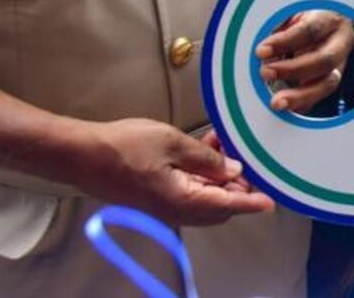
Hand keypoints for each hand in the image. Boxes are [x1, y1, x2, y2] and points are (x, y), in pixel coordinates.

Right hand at [75, 119, 273, 226]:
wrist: (81, 155)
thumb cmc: (124, 146)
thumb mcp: (173, 143)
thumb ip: (207, 159)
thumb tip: (233, 171)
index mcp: (182, 201)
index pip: (228, 205)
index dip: (252, 202)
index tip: (271, 200)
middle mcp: (174, 210)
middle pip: (219, 205)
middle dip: (236, 184)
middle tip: (243, 157)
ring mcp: (163, 206)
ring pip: (204, 198)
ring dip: (217, 176)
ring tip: (220, 145)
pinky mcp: (154, 197)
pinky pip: (187, 192)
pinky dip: (200, 175)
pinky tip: (202, 150)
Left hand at [255, 9, 353, 113]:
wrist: (330, 24)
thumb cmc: (306, 19)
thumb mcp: (295, 13)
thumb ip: (282, 27)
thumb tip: (264, 48)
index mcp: (329, 20)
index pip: (310, 30)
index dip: (285, 42)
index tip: (261, 51)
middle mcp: (341, 42)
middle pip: (324, 60)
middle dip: (293, 70)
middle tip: (266, 73)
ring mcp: (341, 63)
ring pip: (328, 84)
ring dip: (300, 95)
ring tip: (276, 102)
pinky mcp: (333, 80)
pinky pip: (320, 97)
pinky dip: (304, 105)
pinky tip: (288, 108)